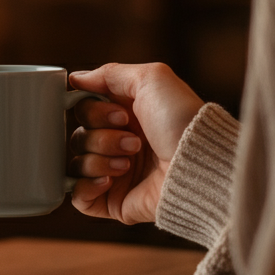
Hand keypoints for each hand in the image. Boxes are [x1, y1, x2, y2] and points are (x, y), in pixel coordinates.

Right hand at [68, 63, 202, 224]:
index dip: (94, 112)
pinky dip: (85, 186)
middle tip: (135, 142)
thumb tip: (76, 80)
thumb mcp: (151, 79)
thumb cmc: (182, 121)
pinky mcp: (113, 201)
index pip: (84, 110)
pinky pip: (77, 196)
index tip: (121, 115)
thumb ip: (110, 73)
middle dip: (103, 138)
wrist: (198, 166)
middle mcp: (118, 143)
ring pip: (77, 164)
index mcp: (125, 115)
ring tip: (129, 163)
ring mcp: (114, 173)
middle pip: (78, 136)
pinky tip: (109, 181)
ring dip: (100, 160)